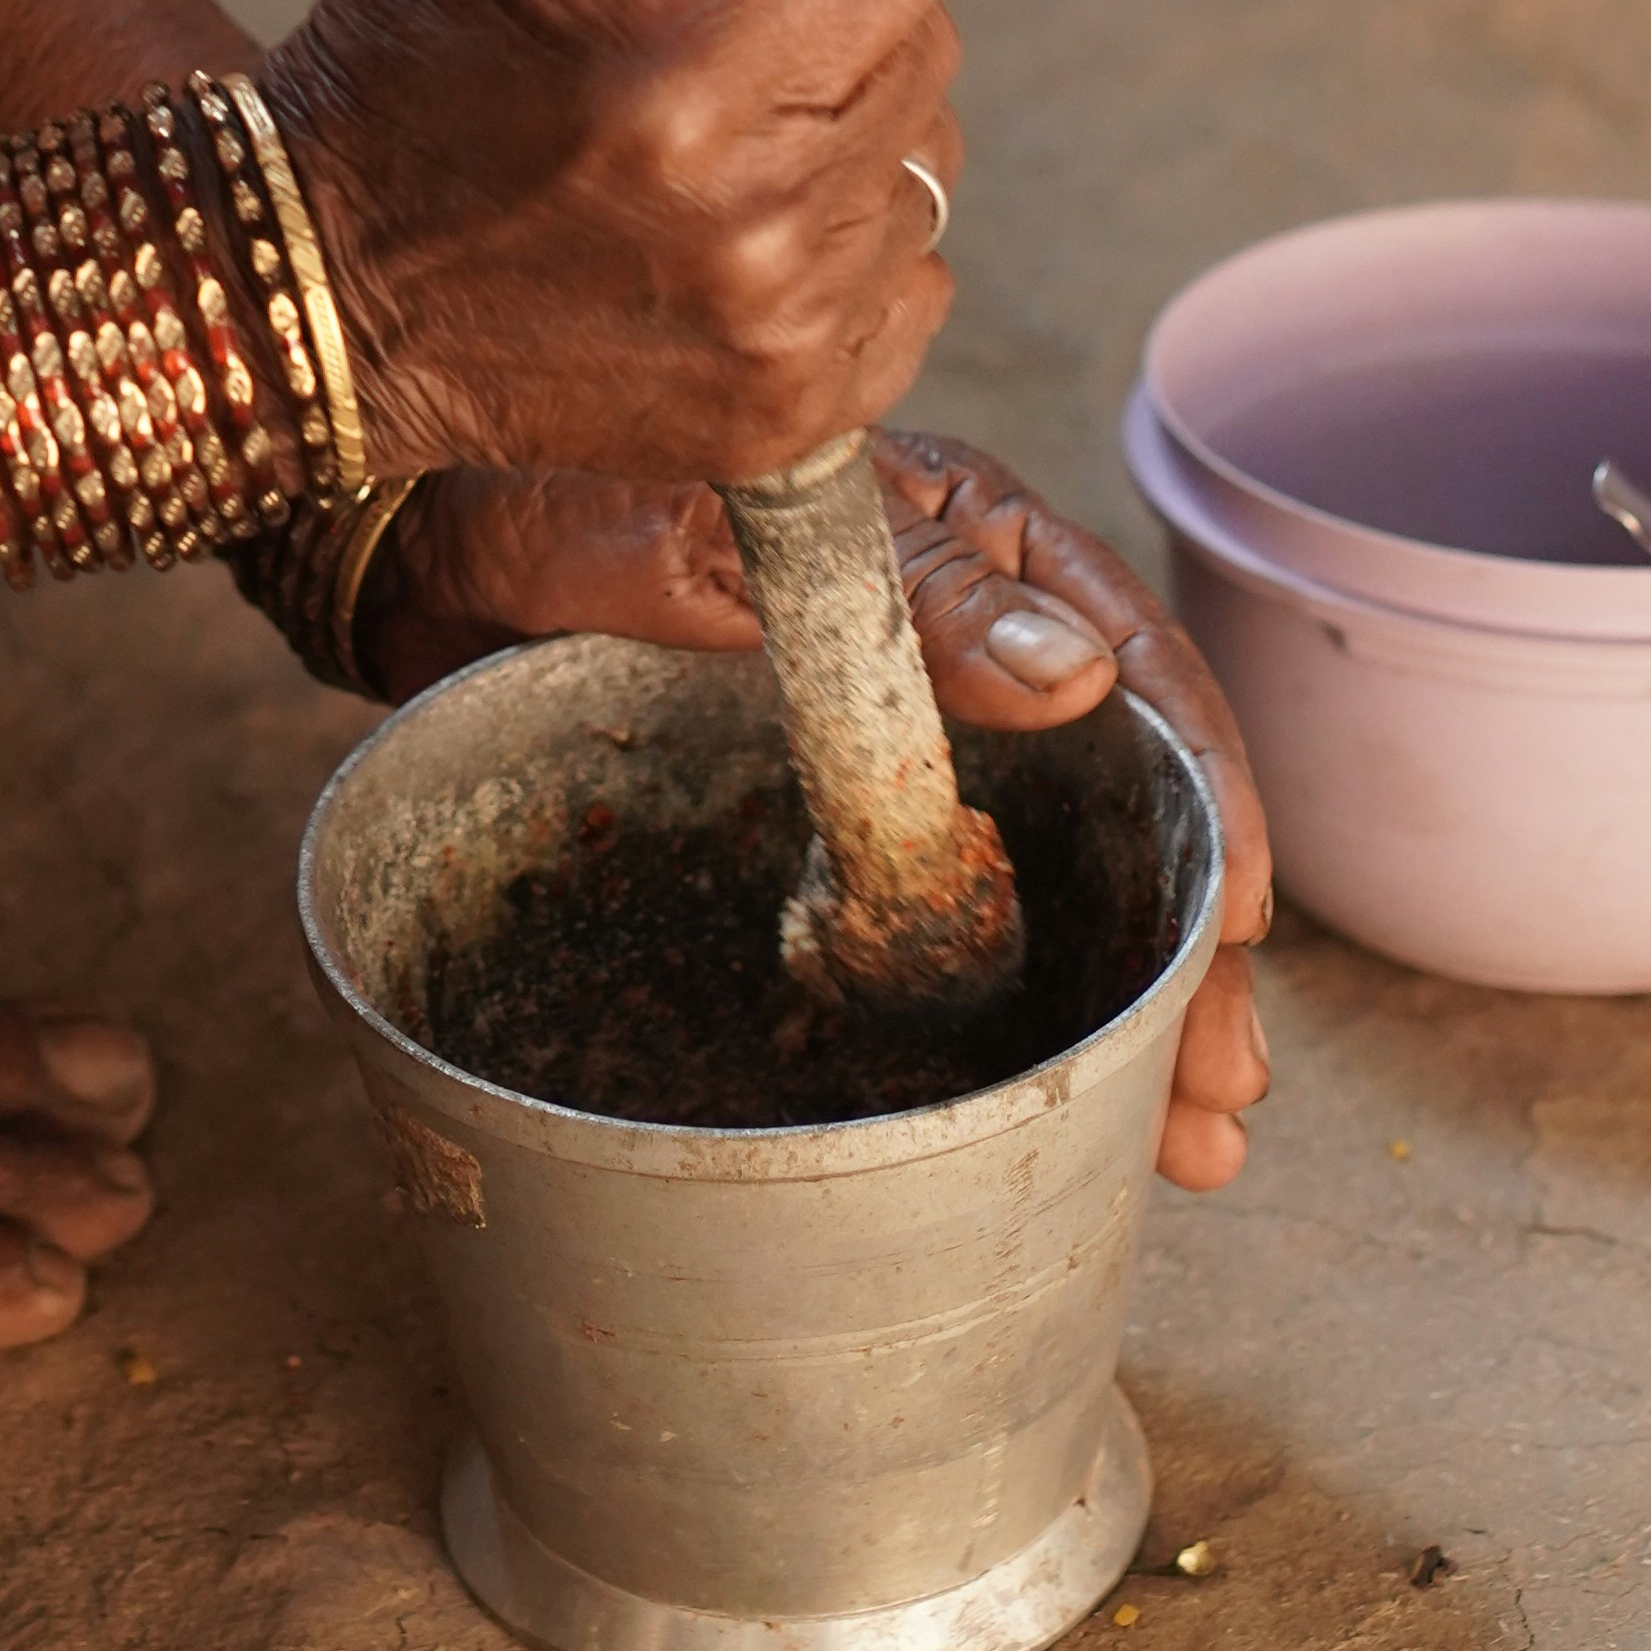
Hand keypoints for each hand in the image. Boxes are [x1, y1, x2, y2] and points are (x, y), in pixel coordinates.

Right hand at [263, 0, 959, 495]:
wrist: (310, 294)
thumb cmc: (400, 56)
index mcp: (678, 71)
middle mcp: (750, 220)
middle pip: (922, 45)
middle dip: (825, 16)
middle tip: (695, 41)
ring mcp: (780, 336)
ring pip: (925, 163)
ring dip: (837, 130)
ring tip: (701, 144)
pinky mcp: (790, 419)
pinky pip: (915, 285)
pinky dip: (842, 246)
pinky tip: (722, 236)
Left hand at [364, 431, 1275, 1192]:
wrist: (403, 557)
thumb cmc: (541, 503)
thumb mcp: (712, 538)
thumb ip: (892, 597)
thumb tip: (1076, 672)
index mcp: (957, 541)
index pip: (1130, 671)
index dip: (1206, 802)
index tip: (1247, 929)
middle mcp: (949, 645)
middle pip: (1113, 810)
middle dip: (1184, 960)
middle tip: (1227, 1100)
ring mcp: (890, 743)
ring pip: (1044, 885)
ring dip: (1120, 1015)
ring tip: (1186, 1146)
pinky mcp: (821, 820)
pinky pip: (939, 922)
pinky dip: (1002, 1023)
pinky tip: (1055, 1118)